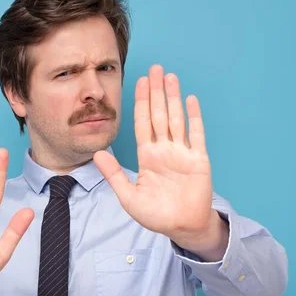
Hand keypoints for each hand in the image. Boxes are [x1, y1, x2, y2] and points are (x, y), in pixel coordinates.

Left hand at [94, 65, 224, 255]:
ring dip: (173, 98)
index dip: (141, 102)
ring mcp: (182, 153)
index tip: (139, 82)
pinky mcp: (198, 160)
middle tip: (155, 68)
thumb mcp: (128, 197)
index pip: (142, 123)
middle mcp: (164, 150)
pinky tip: (190, 100)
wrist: (182, 227)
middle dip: (156, 92)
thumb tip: (96, 154)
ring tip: (170, 77)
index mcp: (147, 156)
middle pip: (159, 115)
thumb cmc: (155, 215)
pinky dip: (194, 117)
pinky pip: (196, 134)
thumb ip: (114, 175)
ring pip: (176, 119)